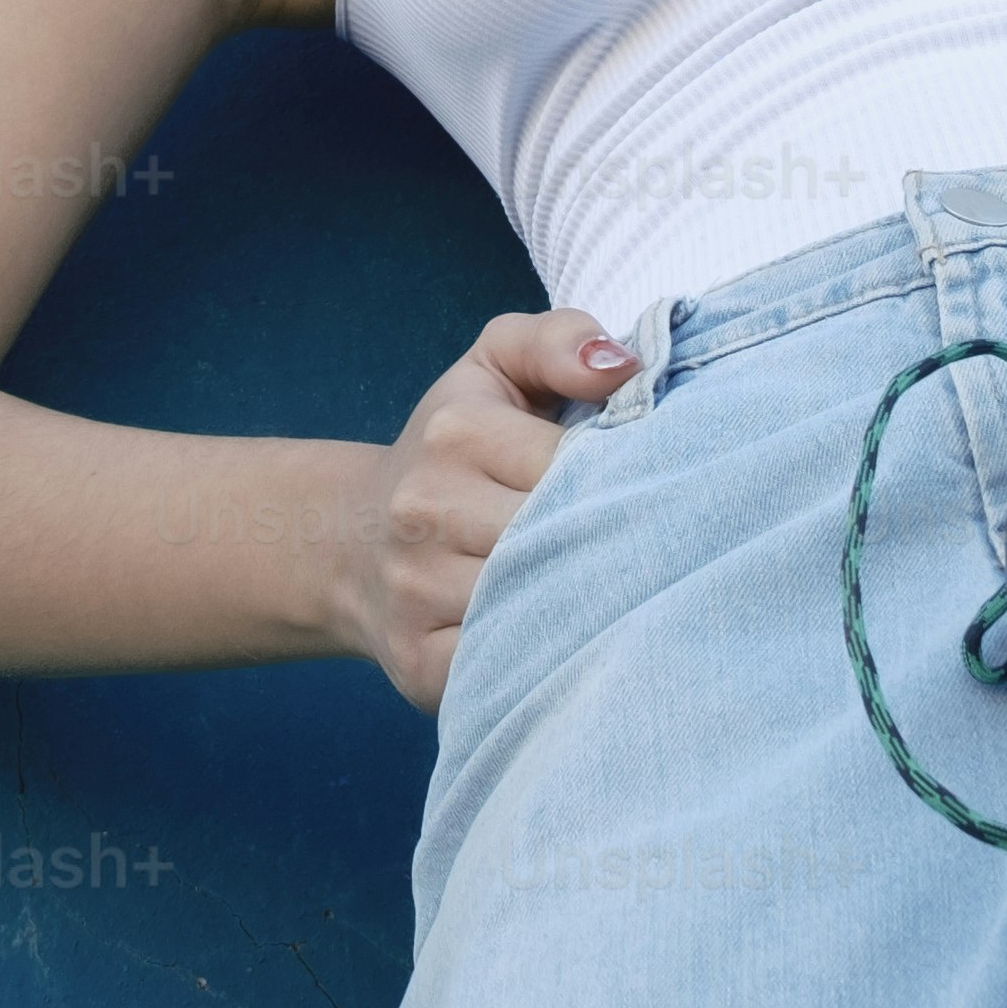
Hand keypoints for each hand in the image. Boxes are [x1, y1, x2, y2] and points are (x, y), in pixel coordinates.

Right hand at [326, 310, 631, 712]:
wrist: (353, 542)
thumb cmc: (453, 450)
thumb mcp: (496, 368)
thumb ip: (560, 341)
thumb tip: (626, 368)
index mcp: (456, 432)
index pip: (577, 463)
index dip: (624, 477)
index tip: (645, 484)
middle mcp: (424, 510)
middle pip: (563, 537)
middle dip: (615, 543)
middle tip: (652, 546)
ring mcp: (416, 591)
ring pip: (541, 605)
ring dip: (591, 604)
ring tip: (617, 590)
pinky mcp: (420, 662)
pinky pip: (508, 666)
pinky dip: (547, 657)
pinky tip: (568, 638)